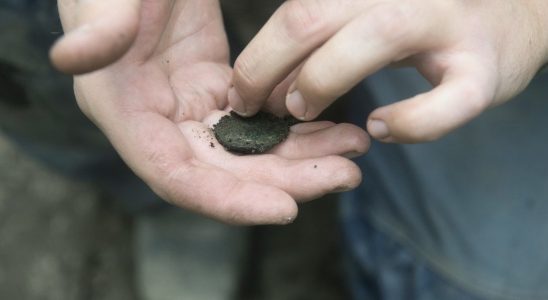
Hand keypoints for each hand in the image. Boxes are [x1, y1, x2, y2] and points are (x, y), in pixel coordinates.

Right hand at [49, 0, 368, 223]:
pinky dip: (296, 128)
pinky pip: (259, 122)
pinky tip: (333, 126)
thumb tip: (74, 56)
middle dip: (286, 181)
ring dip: (301, 157)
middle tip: (345, 175)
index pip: (175, 176)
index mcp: (124, 110)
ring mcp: (189, 109)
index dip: (228, 199)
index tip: (285, 209)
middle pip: (225, 174)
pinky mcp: (215, 90)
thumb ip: (97, 23)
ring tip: (352, 149)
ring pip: (248, 151)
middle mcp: (158, 122)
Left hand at [229, 0, 547, 142]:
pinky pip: (446, 102)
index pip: (297, 10)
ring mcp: (448, 24)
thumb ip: (320, 45)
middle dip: (267, 68)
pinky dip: (410, 123)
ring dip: (321, 81)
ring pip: (373, 40)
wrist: (511, 16)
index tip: (241, 92)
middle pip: (313, 16)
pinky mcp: (484, 70)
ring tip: (301, 112)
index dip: (258, 55)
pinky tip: (381, 130)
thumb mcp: (364, 20)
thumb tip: (266, 85)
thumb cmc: (421, 23)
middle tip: (253, 108)